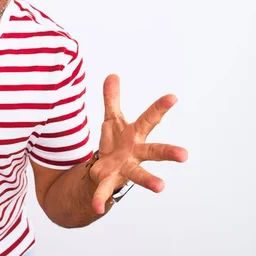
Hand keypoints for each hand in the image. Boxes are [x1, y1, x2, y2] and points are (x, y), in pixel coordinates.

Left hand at [89, 74, 187, 213]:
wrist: (103, 172)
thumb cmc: (114, 143)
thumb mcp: (111, 119)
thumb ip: (111, 99)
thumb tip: (112, 74)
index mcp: (135, 135)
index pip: (150, 118)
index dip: (160, 107)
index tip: (172, 96)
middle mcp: (135, 153)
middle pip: (154, 151)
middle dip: (169, 152)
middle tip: (185, 155)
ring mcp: (125, 169)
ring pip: (139, 174)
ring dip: (149, 180)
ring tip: (161, 187)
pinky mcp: (108, 181)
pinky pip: (104, 191)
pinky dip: (100, 199)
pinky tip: (98, 208)